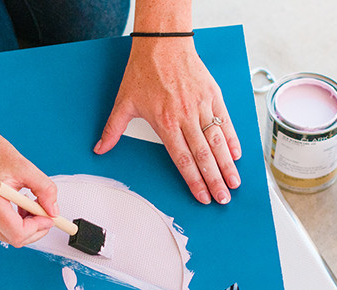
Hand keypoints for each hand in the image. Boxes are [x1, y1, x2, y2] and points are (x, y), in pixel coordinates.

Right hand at [0, 66, 57, 247]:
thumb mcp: (25, 168)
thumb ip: (45, 190)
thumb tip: (53, 210)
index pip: (18, 234)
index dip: (38, 228)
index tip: (48, 217)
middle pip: (14, 239)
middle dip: (34, 229)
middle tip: (44, 213)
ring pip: (8, 236)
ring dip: (24, 226)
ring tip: (29, 205)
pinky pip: (0, 228)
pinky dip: (14, 222)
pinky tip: (19, 206)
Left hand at [94, 37, 241, 203]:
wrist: (162, 43)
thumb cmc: (143, 71)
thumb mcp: (123, 102)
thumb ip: (113, 129)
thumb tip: (100, 148)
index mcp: (165, 123)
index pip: (183, 159)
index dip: (194, 181)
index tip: (202, 197)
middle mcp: (186, 117)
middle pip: (204, 156)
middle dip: (215, 180)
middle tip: (223, 199)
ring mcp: (202, 106)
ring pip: (217, 142)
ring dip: (227, 165)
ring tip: (234, 183)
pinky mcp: (213, 95)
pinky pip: (226, 122)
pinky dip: (232, 139)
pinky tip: (236, 155)